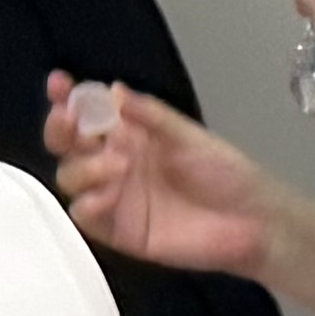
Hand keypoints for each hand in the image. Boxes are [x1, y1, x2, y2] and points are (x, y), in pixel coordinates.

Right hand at [43, 74, 273, 276]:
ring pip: (71, 179)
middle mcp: (116, 163)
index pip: (87, 114)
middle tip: (70, 122)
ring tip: (117, 165)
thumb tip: (112, 91)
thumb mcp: (190, 136)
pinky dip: (89, 204)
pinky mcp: (121, 231)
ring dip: (83, 168)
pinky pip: (87, 217)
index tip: (59, 84)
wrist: (255, 223)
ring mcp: (116, 197)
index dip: (66, 98)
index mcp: (130, 135)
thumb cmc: (228, 175)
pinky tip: (108, 195)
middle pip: (67, 145)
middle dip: (61, 130)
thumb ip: (152, 116)